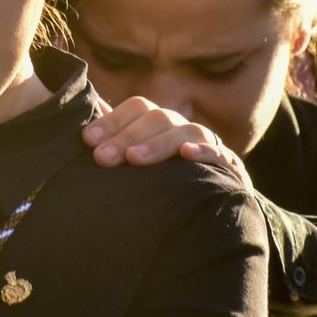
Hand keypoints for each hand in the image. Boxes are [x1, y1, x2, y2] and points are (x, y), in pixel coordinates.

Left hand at [81, 96, 252, 188]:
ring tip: (135, 158)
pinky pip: (221, 154)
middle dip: (127, 136)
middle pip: (158, 119)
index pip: (138, 108)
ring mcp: (208, 145)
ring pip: (188, 131)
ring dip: (159, 143)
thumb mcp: (139, 159)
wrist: (211, 208)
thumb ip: (119, 136)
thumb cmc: (164, 179)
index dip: (113, 121)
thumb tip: (92, 111)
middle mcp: (183, 129)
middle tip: (102, 157)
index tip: (88, 139)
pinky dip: (205, 151)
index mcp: (161, 123)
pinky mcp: (228, 167)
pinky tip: (187, 155)